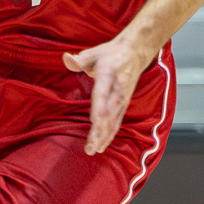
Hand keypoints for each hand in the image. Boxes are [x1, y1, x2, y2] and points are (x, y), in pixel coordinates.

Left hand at [62, 34, 151, 154]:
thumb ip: (80, 59)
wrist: (136, 53)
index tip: (94, 121)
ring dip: (104, 137)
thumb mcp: (94, 52)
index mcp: (109, 75)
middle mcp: (118, 90)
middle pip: (108, 113)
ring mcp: (123, 99)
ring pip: (114, 121)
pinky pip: (117, 122)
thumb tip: (67, 59)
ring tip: (94, 151)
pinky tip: (102, 145)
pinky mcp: (124, 104)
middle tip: (90, 147)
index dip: (99, 107)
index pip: (103, 93)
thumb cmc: (111, 54)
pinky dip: (110, 134)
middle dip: (99, 131)